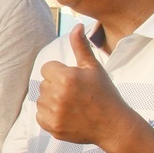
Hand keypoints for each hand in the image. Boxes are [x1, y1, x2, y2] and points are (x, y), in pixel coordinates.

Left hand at [36, 24, 129, 145]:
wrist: (113, 126)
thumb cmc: (105, 94)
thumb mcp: (93, 68)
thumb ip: (80, 47)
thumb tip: (77, 26)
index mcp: (66, 77)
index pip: (47, 68)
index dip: (60, 73)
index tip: (74, 81)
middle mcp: (57, 94)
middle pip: (44, 84)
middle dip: (56, 86)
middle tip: (76, 95)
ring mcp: (53, 112)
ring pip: (41, 99)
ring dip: (52, 101)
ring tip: (73, 105)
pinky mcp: (51, 126)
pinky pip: (39, 115)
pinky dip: (50, 115)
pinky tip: (67, 115)